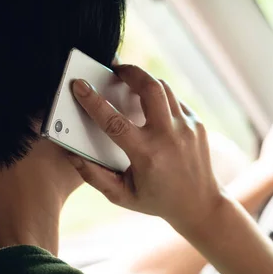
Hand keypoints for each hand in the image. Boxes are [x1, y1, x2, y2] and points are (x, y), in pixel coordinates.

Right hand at [69, 65, 223, 230]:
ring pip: (163, 88)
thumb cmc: (156, 200)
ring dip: (144, 80)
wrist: (200, 204)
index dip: (93, 102)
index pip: (114, 122)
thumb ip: (94, 175)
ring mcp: (187, 127)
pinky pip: (174, 100)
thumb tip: (71, 153)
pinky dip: (159, 96)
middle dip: (129, 72)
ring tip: (129, 80)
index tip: (79, 85)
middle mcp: (169, 137)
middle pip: (149, 88)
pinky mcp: (197, 123)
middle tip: (114, 68)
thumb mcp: (121, 195)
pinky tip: (148, 104)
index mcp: (147, 155)